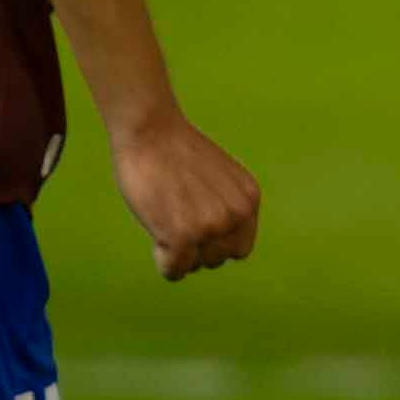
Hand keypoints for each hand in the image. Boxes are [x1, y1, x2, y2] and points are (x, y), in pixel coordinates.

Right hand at [111, 110, 259, 280]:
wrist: (150, 130)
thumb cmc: (176, 152)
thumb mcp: (220, 180)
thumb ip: (225, 208)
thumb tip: (216, 244)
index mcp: (248, 201)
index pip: (239, 248)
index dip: (215, 244)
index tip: (195, 229)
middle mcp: (235, 215)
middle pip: (217, 259)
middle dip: (196, 249)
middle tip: (174, 224)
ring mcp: (209, 227)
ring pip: (195, 265)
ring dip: (179, 254)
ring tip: (165, 224)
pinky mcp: (181, 236)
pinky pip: (174, 269)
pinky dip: (164, 263)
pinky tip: (156, 240)